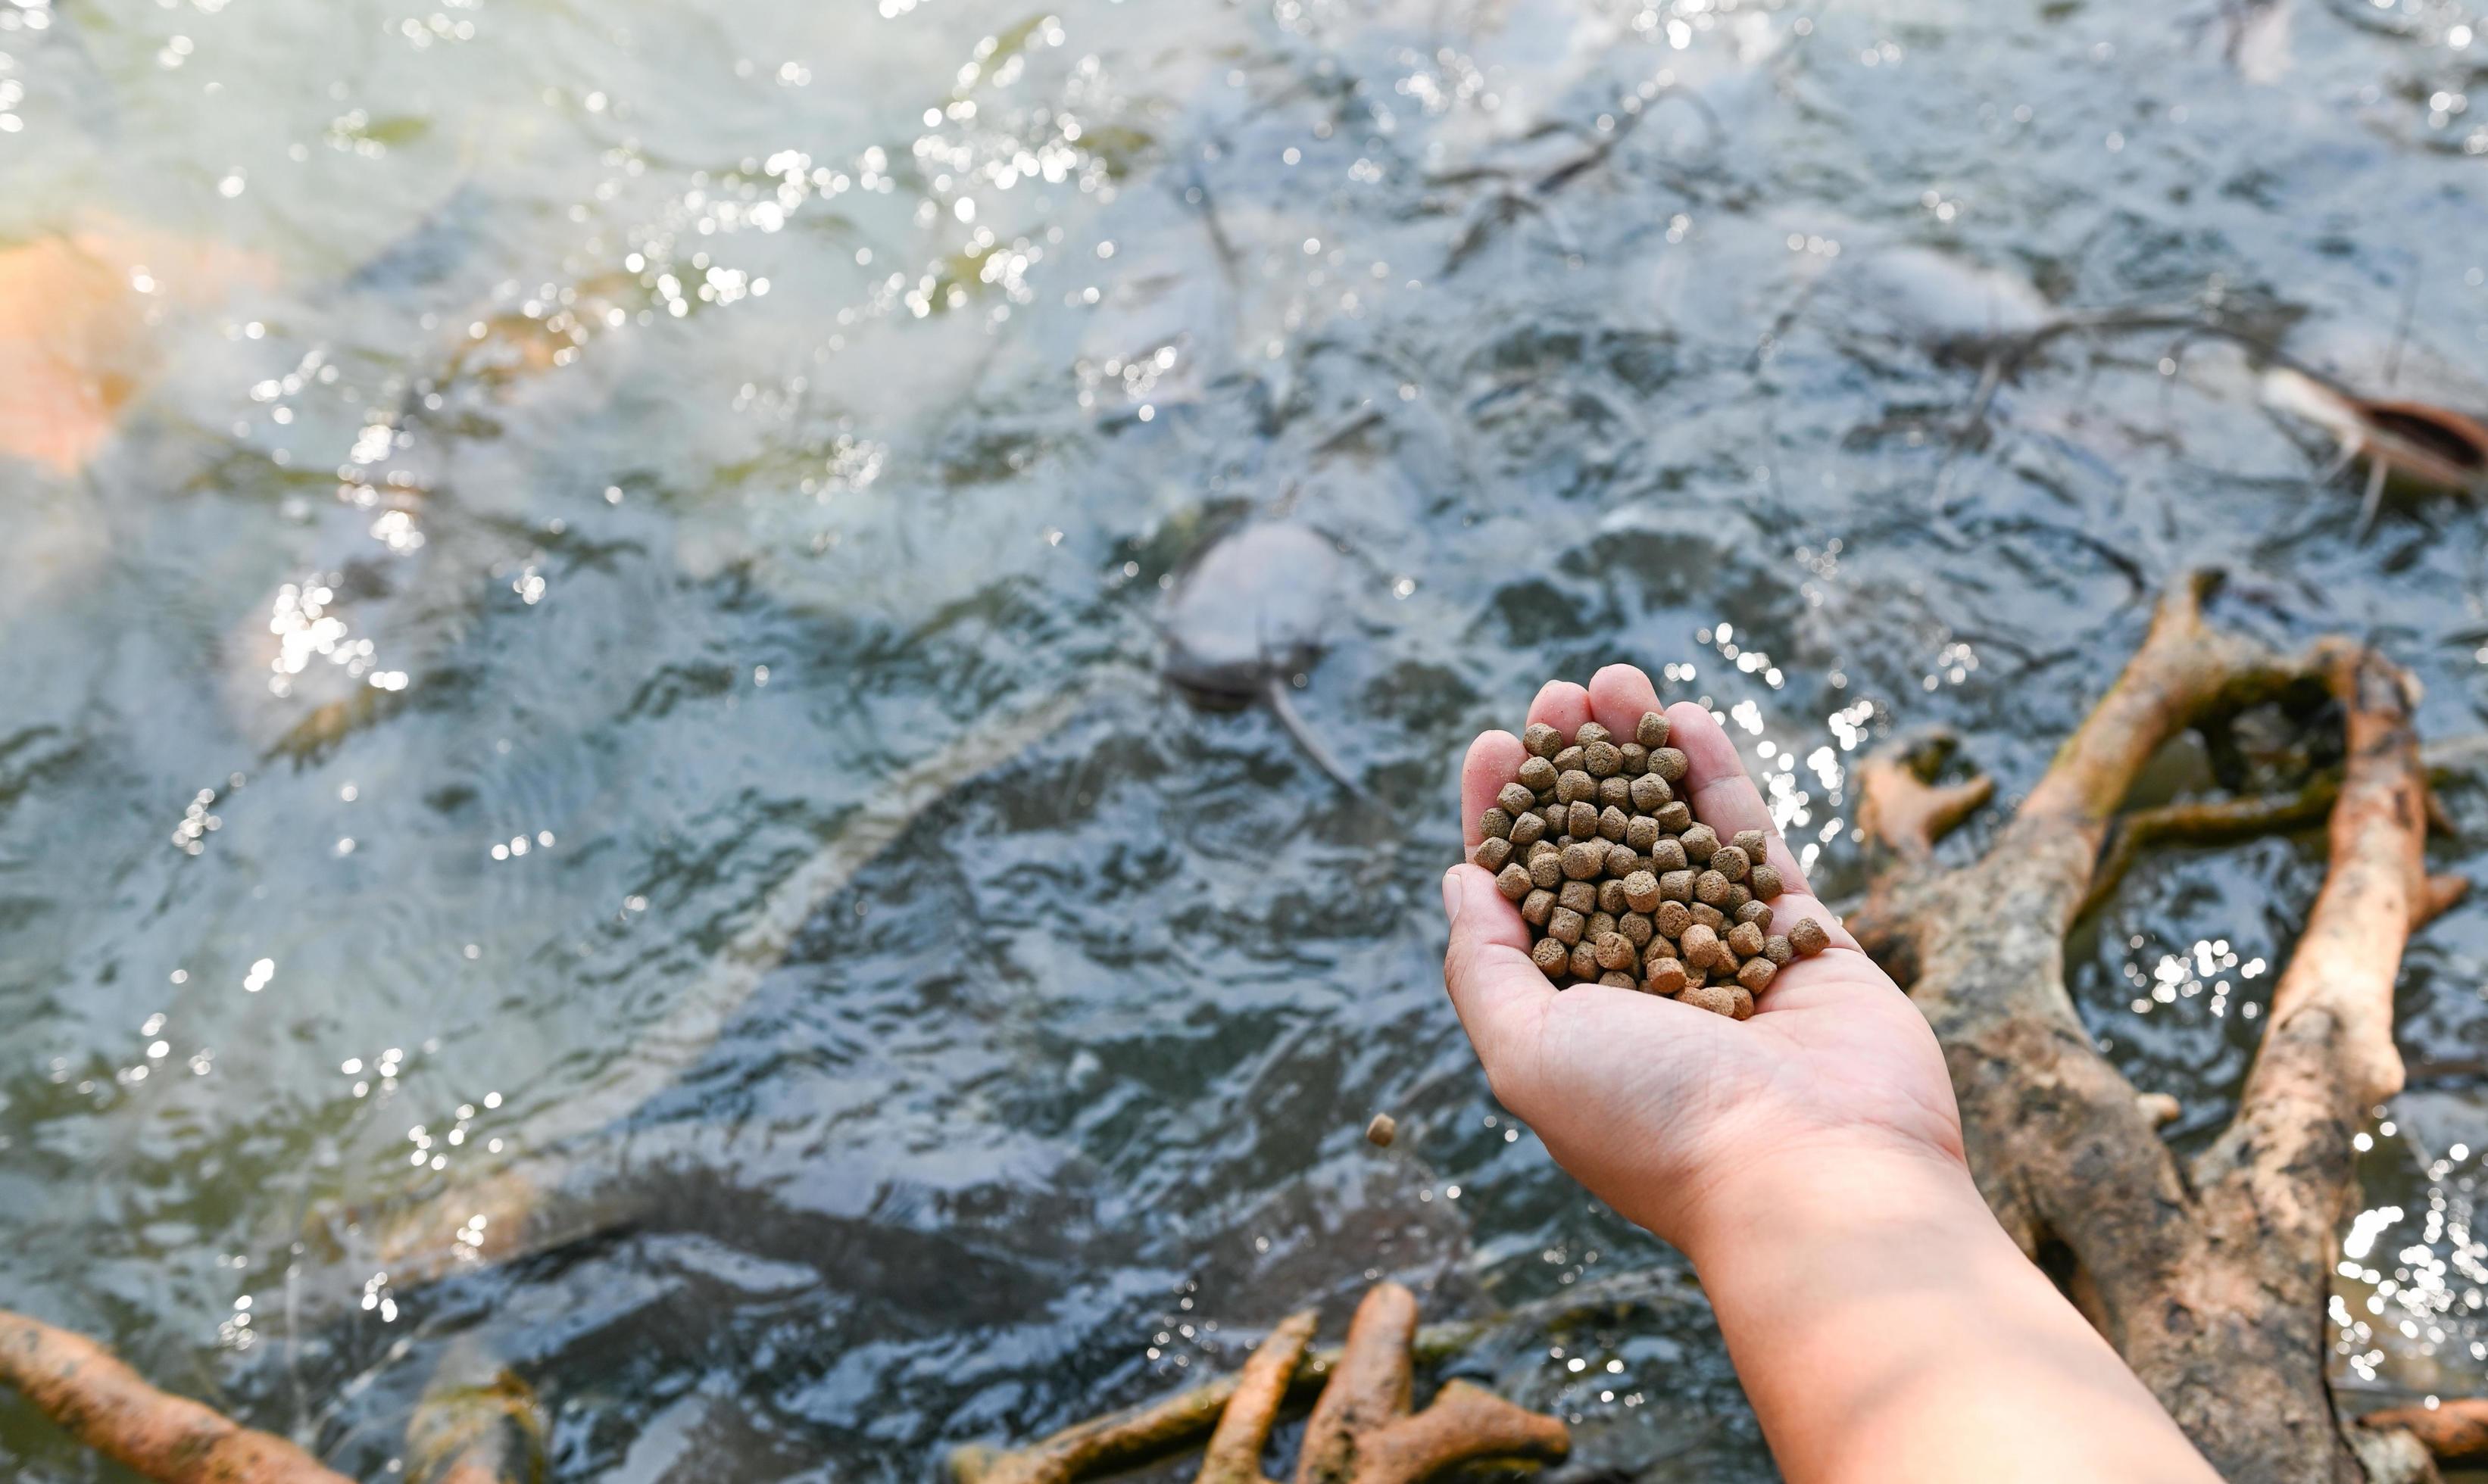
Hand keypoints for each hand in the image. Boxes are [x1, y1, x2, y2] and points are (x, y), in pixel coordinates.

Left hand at [1442, 664, 1966, 1255]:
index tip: (1488, 745)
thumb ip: (1486, 965)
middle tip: (1556, 695)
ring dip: (1640, 755)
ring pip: (1672, 834)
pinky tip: (1684, 717)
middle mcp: (1645, 985)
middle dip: (1571, 770)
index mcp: (1571, 1021)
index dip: (1501, 820)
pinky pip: (1751, 843)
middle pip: (1596, 851)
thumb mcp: (1525, 1051)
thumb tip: (1461, 881)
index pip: (1521, 898)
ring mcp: (1724, 956)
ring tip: (1613, 677)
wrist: (1815, 1174)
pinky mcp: (1801, 938)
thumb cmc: (1655, 1120)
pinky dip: (1718, 780)